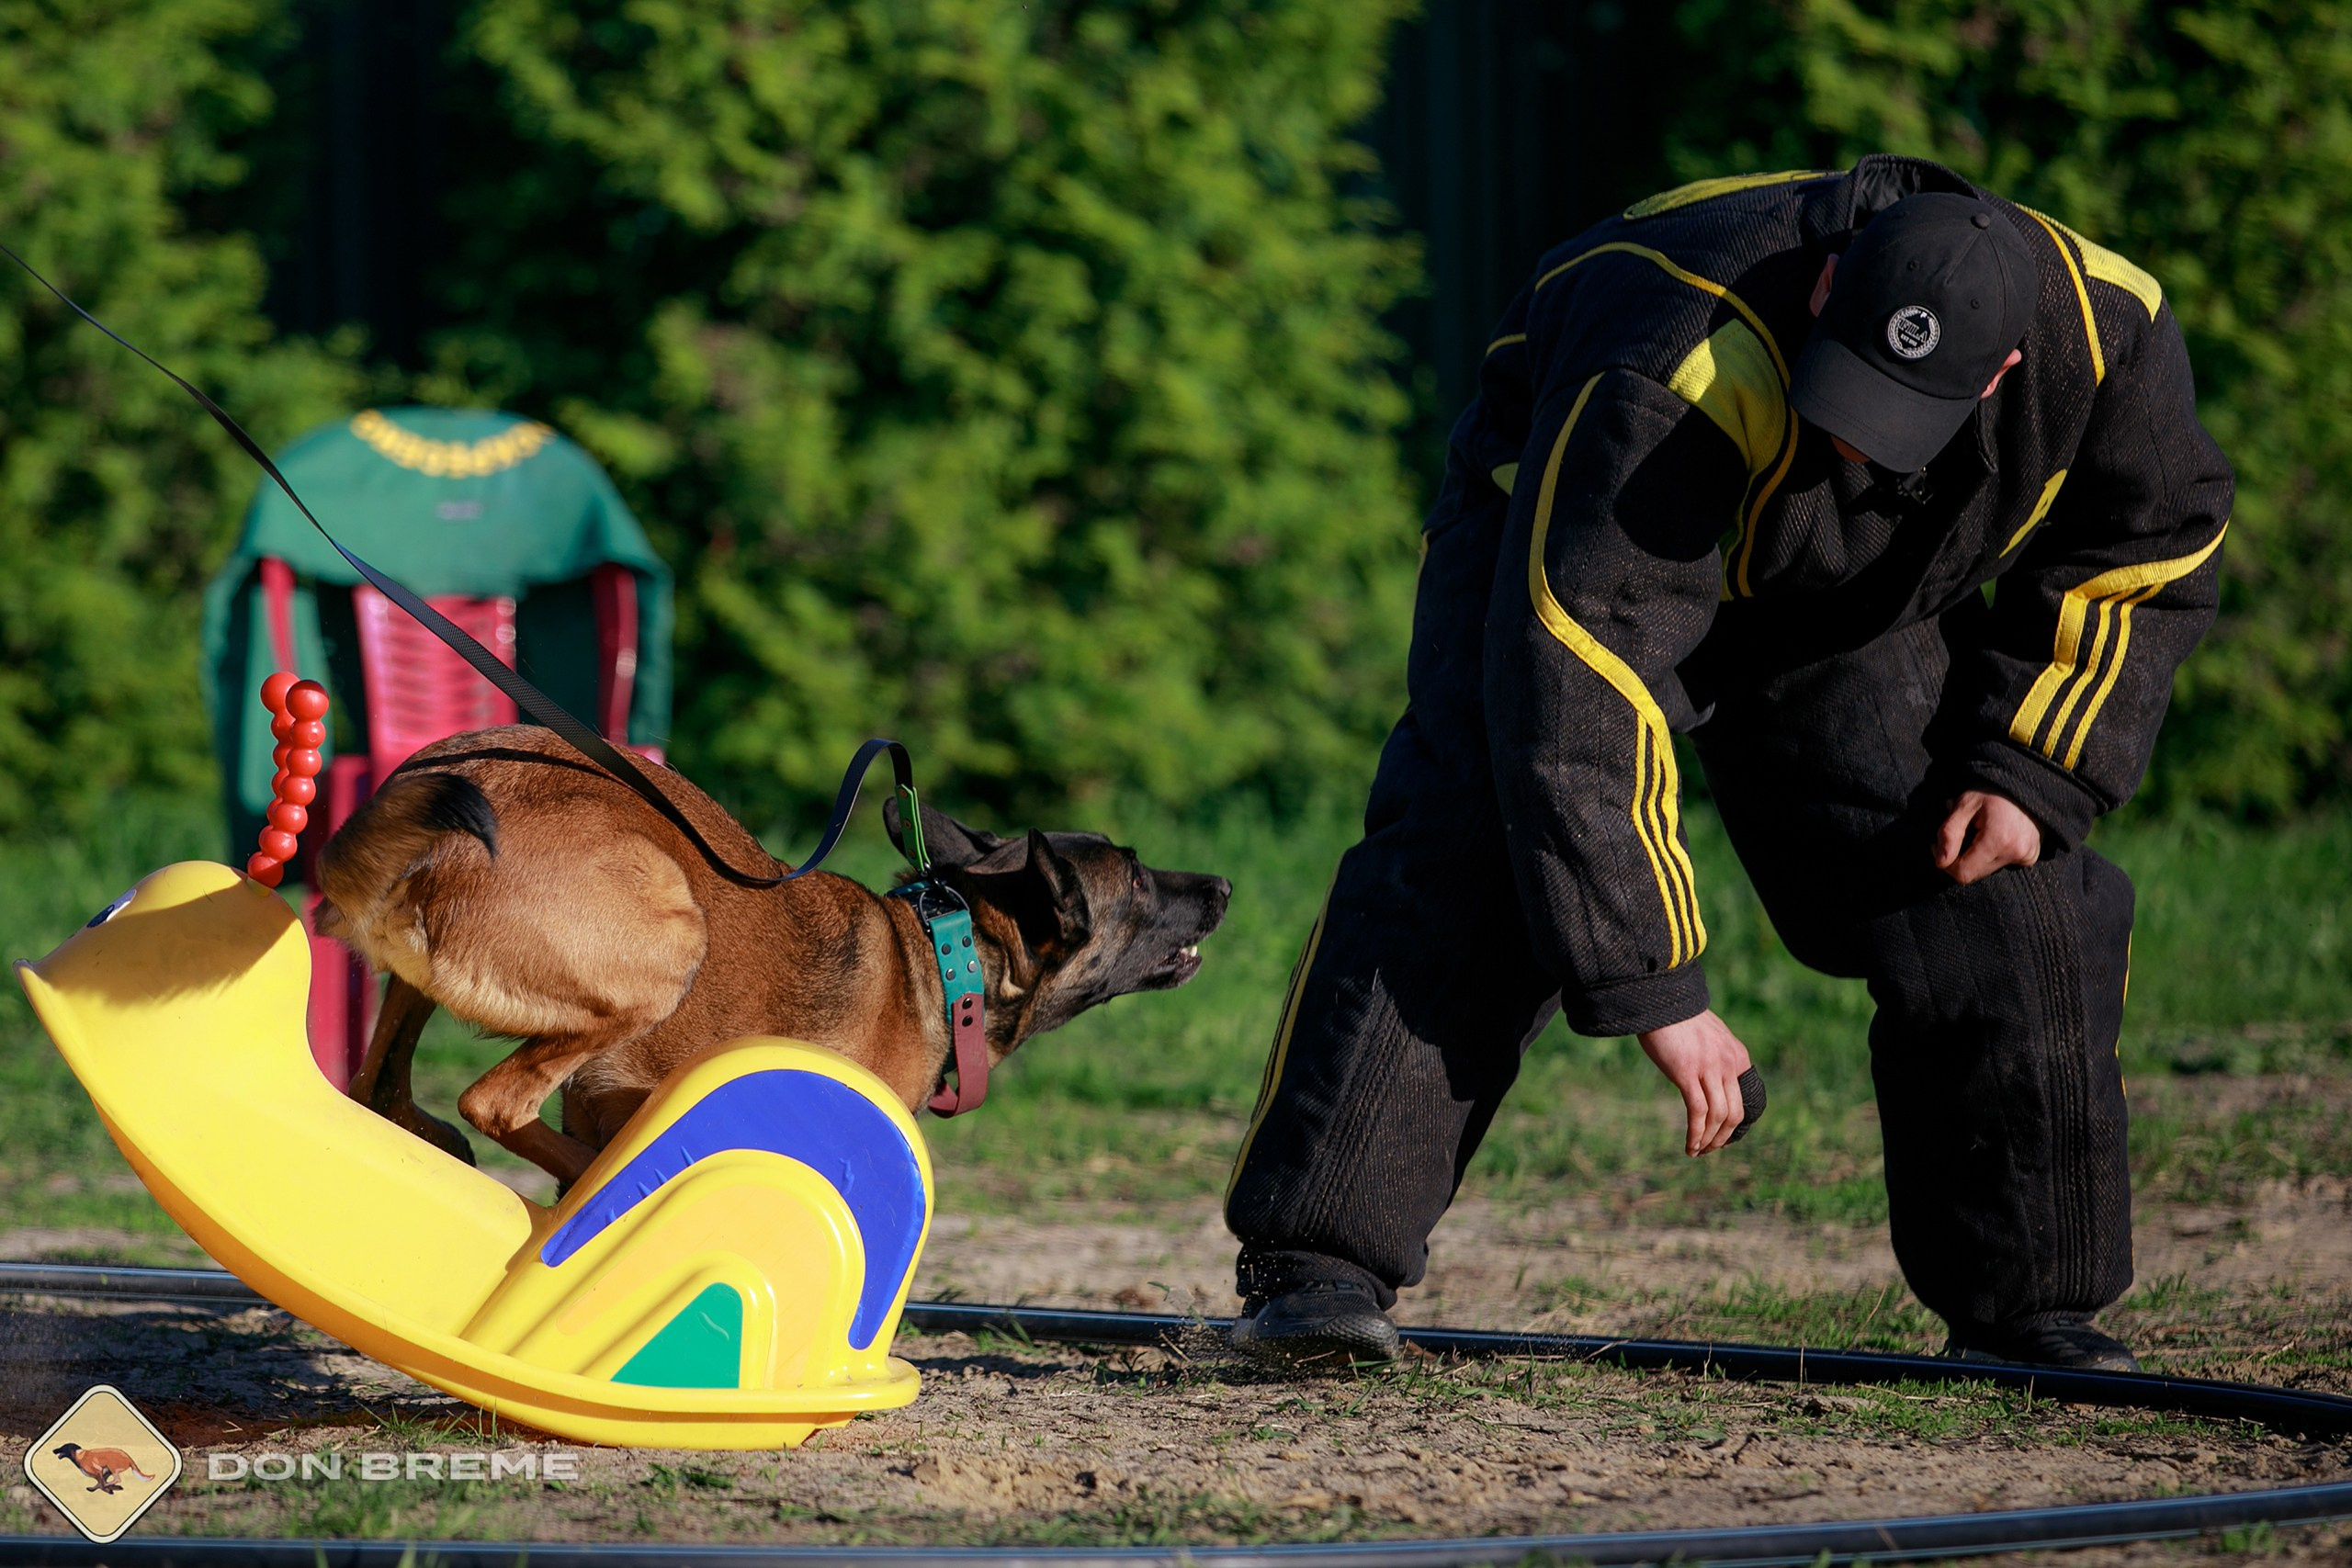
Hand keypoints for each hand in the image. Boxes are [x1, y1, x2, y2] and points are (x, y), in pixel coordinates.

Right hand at [1637, 1009, 1755, 1156]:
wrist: (1661, 999)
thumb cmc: (1677, 1017)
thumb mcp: (1707, 1037)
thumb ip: (1714, 1057)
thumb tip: (1706, 1079)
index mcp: (1736, 1056)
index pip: (1744, 1101)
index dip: (1733, 1125)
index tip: (1719, 1136)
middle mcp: (1728, 1064)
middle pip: (1734, 1114)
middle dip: (1723, 1138)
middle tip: (1709, 1150)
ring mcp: (1709, 1069)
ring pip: (1718, 1116)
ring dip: (1708, 1140)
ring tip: (1696, 1152)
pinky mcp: (1687, 1072)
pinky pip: (1697, 1112)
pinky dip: (1695, 1133)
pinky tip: (1689, 1145)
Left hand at [1933, 790, 2041, 884]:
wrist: (2024, 786)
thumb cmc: (1991, 792)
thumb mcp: (1964, 805)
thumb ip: (1949, 833)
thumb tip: (1940, 862)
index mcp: (1999, 840)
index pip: (1963, 872)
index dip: (1945, 863)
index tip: (1937, 845)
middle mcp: (2016, 853)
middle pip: (1974, 873)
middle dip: (1959, 857)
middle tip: (1959, 832)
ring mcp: (2026, 857)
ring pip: (1986, 870)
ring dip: (1974, 855)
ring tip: (1976, 830)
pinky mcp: (2030, 857)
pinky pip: (2002, 864)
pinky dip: (1991, 854)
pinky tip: (1992, 835)